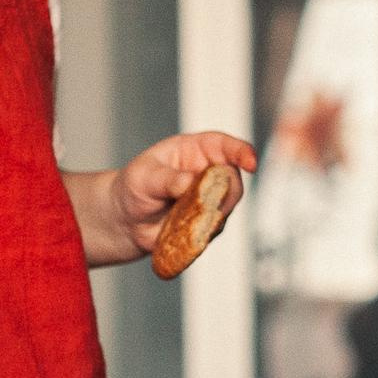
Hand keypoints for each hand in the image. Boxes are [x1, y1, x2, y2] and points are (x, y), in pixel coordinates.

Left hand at [82, 131, 255, 268]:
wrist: (126, 221)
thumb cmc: (134, 188)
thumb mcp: (143, 177)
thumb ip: (167, 179)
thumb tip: (189, 183)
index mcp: (195, 150)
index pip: (225, 146)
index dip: (241, 152)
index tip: (251, 163)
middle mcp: (208, 172)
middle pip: (232, 180)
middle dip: (223, 192)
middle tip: (201, 203)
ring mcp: (211, 198)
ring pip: (226, 207)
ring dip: (208, 215)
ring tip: (179, 218)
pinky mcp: (209, 221)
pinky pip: (214, 227)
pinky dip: (201, 231)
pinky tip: (180, 230)